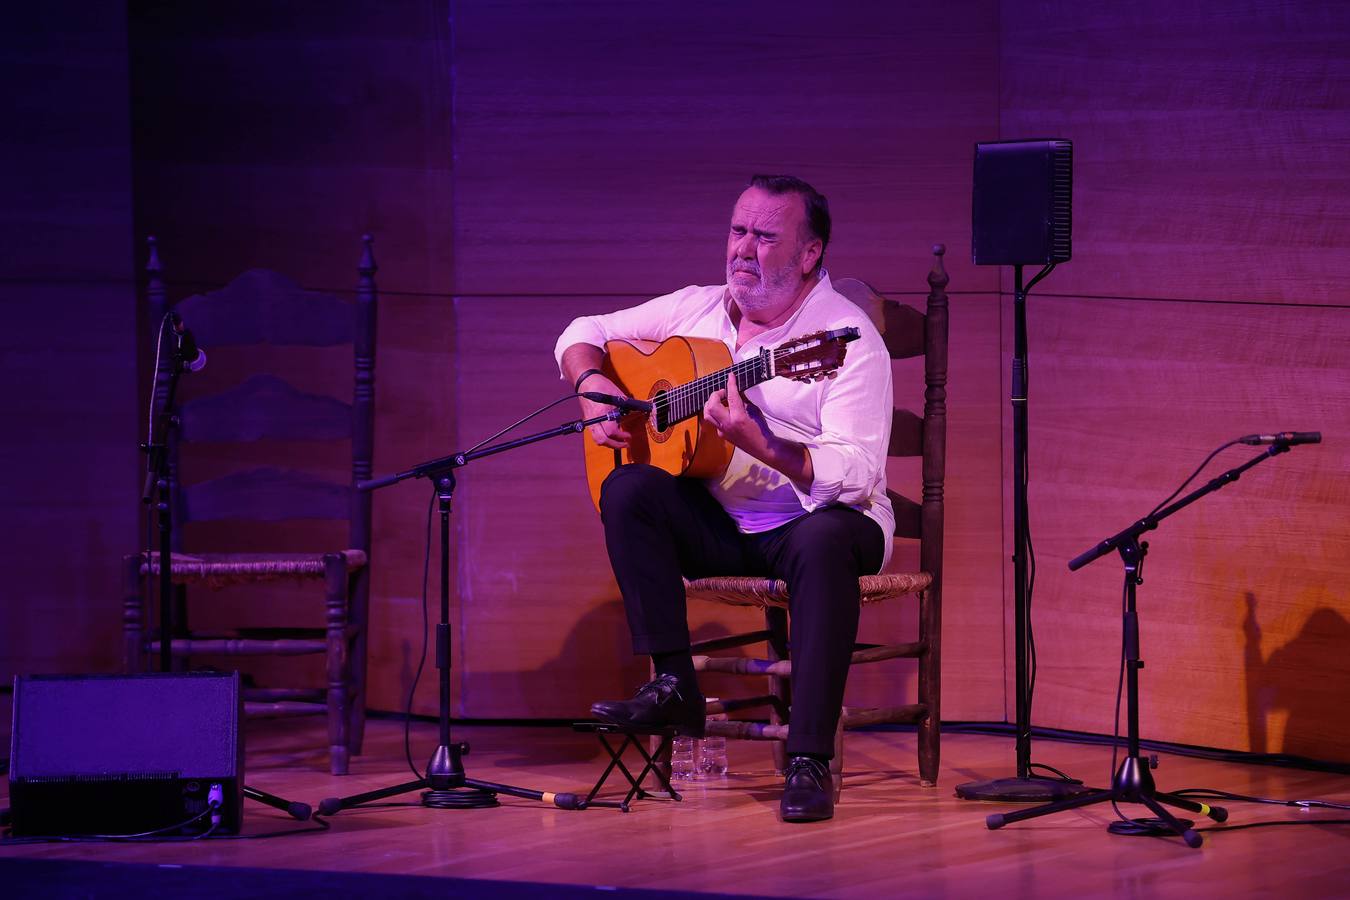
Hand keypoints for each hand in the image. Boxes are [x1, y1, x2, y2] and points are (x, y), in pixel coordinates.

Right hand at [578, 374, 632, 448]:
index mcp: (601, 412)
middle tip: (625, 443)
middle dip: (615, 445)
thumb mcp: (616, 393)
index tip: (629, 436)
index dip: (621, 436)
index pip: (611, 431)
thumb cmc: (600, 385)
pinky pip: (595, 435)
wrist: (585, 382)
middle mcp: (593, 420)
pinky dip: (604, 438)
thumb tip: (637, 410)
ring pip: (597, 440)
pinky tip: (612, 435)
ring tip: (620, 441)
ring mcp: (589, 422)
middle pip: (602, 440)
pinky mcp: (588, 422)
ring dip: (609, 443)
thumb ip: (626, 404)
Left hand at [703, 370, 813, 484]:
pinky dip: (717, 414)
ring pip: (707, 414)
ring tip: (720, 400)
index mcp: (738, 418)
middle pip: (712, 406)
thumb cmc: (762, 429)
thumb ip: (743, 402)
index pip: (731, 396)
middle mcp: (727, 424)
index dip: (731, 384)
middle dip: (715, 395)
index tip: (730, 376)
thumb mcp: (755, 412)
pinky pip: (714, 421)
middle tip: (723, 392)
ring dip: (711, 404)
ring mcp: (722, 430)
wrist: (762, 448)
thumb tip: (736, 393)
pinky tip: (724, 411)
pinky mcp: (722, 435)